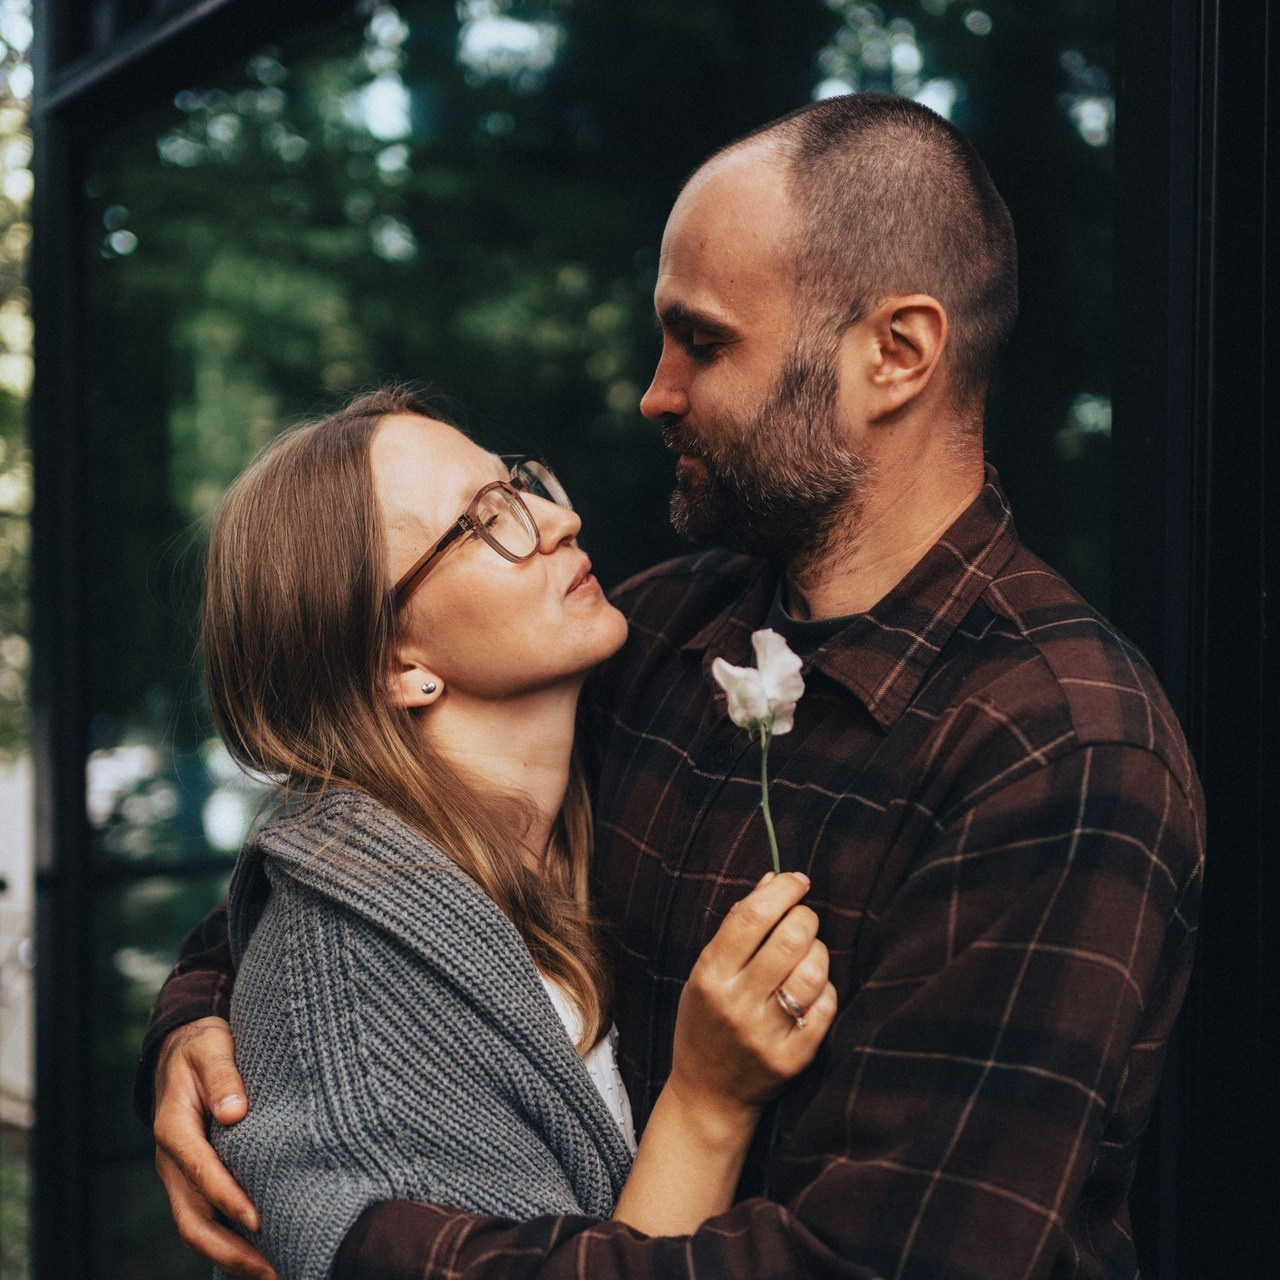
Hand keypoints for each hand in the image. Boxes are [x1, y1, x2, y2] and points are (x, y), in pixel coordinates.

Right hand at [152, 1016, 277, 1279]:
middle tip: (271, 1269)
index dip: (226, 1198)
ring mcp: (180, 1175)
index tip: (257, 1220)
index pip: (199, 1170)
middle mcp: (172, 1160)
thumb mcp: (212, 1047)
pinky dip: (229, 1243)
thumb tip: (235, 1112)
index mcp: (174, 1127)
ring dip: (230, 1256)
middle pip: (192, 1218)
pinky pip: (205, 1220)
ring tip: (274, 1273)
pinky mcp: (193, 1181)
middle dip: (229, 1248)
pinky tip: (262, 1256)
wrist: (184, 1051)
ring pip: (196, 1228)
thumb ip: (223, 1075)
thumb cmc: (204, 1046)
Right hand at [668, 871, 836, 1124]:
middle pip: (789, 938)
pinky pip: (826, 1008)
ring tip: (809, 954)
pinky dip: (826, 990)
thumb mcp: (706, 972)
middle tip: (803, 919)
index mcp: (709, 975)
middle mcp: (735, 1003)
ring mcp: (764, 1033)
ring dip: (819, 951)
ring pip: (813, 971)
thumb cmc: (706, 1022)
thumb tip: (774, 879)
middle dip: (805, 917)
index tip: (797, 881)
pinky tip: (813, 989)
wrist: (708, 1096)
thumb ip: (738, 925)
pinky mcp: (791, 1059)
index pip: (752, 916)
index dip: (782, 891)